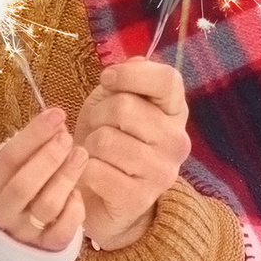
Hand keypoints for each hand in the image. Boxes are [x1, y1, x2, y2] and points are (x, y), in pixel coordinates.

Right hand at [0, 106, 90, 257]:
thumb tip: (58, 123)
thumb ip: (30, 147)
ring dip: (66, 177)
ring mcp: (22, 232)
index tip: (56, 114)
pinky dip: (74, 211)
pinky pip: (62, 231)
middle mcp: (0, 212)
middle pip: (25, 185)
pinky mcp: (44, 247)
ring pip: (47, 206)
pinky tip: (78, 193)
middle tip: (67, 137)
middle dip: (49, 158)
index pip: (8, 158)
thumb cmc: (12, 188)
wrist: (6, 235)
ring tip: (81, 155)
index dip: (34, 135)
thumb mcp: (10, 167)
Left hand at [74, 55, 190, 253]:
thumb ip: (128, 81)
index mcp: (175, 112)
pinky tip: (93, 174)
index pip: (166, 80)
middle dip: (98, 114)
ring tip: (97, 153)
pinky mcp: (139, 198)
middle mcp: (177, 141)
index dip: (130, 74)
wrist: (103, 196)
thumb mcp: (114, 103)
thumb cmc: (110, 141)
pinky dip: (83, 170)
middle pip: (124, 107)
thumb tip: (136, 61)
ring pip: (106, 140)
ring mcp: (162, 172)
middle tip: (99, 128)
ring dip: (90, 145)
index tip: (107, 80)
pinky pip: (95, 170)